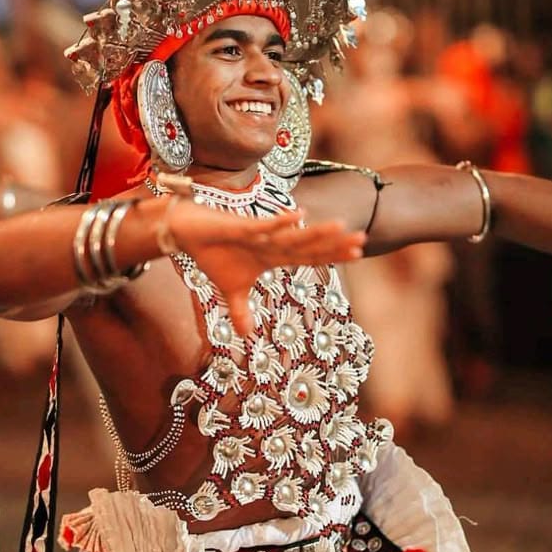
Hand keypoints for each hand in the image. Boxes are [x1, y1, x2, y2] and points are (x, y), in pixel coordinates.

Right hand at [170, 201, 364, 335]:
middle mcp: (272, 243)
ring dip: (315, 232)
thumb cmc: (214, 256)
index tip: (359, 254)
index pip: (309, 256)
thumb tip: (246, 336)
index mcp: (274, 256)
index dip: (332, 255)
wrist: (189, 233)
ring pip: (291, 235)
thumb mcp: (230, 291)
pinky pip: (262, 226)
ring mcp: (258, 234)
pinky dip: (279, 222)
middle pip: (308, 245)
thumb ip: (241, 311)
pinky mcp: (240, 227)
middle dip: (334, 243)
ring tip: (340, 225)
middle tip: (362, 239)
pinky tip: (299, 215)